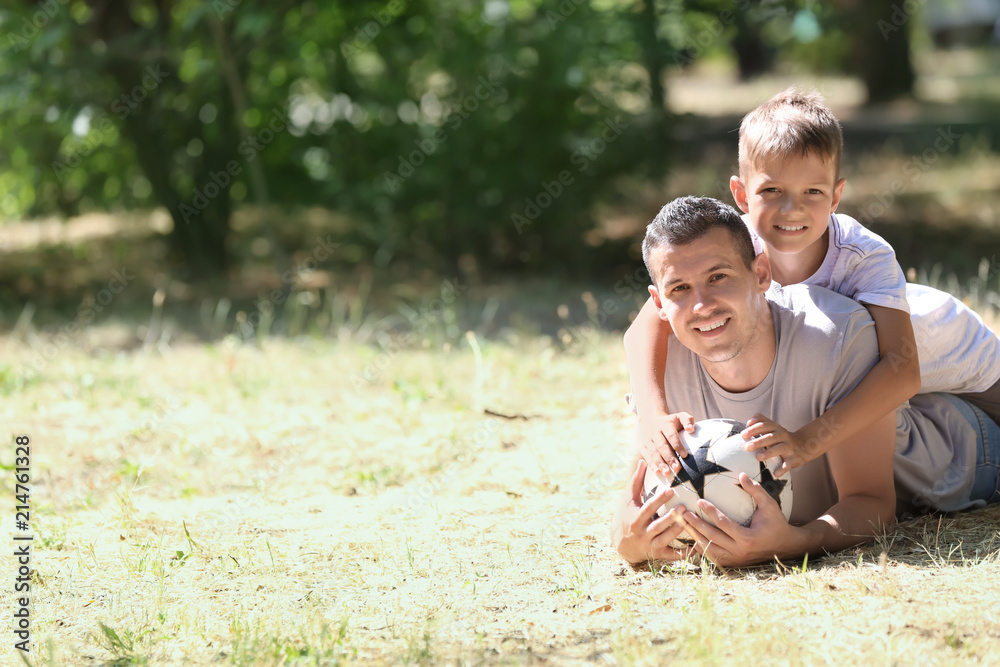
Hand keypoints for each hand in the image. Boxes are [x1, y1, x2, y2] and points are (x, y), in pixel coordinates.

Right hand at [612, 459, 693, 564]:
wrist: (621, 544)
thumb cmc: (626, 516)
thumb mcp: (628, 499)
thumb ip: (636, 481)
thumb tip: (642, 461)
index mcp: (636, 519)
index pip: (648, 508)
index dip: (659, 500)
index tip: (670, 489)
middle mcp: (642, 533)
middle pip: (658, 526)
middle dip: (671, 518)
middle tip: (684, 508)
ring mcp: (650, 545)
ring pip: (665, 539)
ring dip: (678, 532)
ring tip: (690, 522)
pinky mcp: (658, 554)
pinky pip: (672, 555)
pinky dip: (684, 553)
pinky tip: (697, 547)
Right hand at [635, 411, 696, 476]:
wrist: (648, 419)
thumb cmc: (670, 421)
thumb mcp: (679, 417)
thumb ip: (688, 420)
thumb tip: (691, 429)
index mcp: (665, 425)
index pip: (671, 435)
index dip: (677, 445)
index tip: (685, 455)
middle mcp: (655, 432)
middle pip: (662, 446)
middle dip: (669, 458)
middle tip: (677, 468)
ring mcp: (647, 440)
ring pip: (653, 452)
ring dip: (660, 463)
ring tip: (667, 473)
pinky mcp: (642, 446)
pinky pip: (646, 456)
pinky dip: (651, 464)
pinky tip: (657, 472)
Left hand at [679, 472, 795, 566]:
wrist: (785, 547)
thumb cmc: (776, 523)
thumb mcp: (769, 505)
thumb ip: (756, 490)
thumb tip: (741, 474)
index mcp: (747, 537)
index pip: (723, 523)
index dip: (710, 512)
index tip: (699, 500)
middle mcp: (739, 551)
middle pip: (711, 537)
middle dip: (695, 524)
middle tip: (683, 512)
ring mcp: (735, 559)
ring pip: (708, 549)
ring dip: (694, 536)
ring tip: (682, 524)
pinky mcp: (733, 563)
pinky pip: (712, 557)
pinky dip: (700, 548)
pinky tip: (690, 539)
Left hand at [741, 413, 814, 476]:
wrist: (804, 445)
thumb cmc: (781, 437)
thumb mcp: (773, 426)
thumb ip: (761, 421)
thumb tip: (748, 422)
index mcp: (776, 428)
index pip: (764, 426)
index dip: (754, 429)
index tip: (743, 434)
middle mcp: (783, 436)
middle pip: (771, 437)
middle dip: (759, 441)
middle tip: (748, 446)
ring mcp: (789, 447)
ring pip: (779, 449)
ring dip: (769, 453)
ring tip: (759, 457)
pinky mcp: (793, 458)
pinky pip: (788, 464)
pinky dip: (783, 469)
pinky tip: (776, 474)